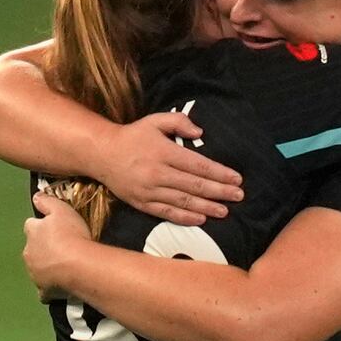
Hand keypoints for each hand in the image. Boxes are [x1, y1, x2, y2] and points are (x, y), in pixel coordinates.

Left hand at [23, 190, 92, 298]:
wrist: (78, 266)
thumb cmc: (71, 234)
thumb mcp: (61, 209)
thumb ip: (47, 201)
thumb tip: (35, 197)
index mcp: (32, 232)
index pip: (31, 225)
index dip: (42, 226)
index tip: (54, 227)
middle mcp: (28, 252)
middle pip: (32, 247)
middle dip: (42, 247)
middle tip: (62, 247)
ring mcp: (34, 273)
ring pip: (37, 268)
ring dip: (46, 266)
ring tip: (64, 266)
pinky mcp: (43, 290)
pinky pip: (43, 290)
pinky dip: (49, 288)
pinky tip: (59, 286)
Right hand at [102, 114, 241, 223]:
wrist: (102, 154)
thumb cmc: (133, 136)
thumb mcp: (155, 120)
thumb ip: (179, 122)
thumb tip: (200, 132)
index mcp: (164, 152)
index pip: (198, 165)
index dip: (220, 173)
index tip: (237, 179)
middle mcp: (158, 173)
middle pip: (195, 185)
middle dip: (220, 192)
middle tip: (239, 196)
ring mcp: (149, 191)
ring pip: (183, 202)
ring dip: (207, 208)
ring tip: (225, 211)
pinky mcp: (142, 203)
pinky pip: (166, 213)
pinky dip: (185, 218)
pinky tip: (201, 219)